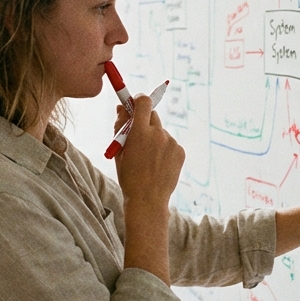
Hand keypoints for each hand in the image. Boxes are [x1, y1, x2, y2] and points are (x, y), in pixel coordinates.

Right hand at [114, 95, 184, 209]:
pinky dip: (164, 149)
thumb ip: (120, 127)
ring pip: (161, 131)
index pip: (143, 102)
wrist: (147, 200)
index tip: (135, 104)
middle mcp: (158, 134)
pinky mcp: (180, 151)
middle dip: (145, 121)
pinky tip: (158, 164)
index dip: (138, 100)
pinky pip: (170, 143)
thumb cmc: (128, 176)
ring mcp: (171, 143)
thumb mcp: (118, 151)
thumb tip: (121, 108)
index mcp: (139, 132)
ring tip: (148, 159)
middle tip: (139, 134)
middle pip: (153, 115)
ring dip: (155, 138)